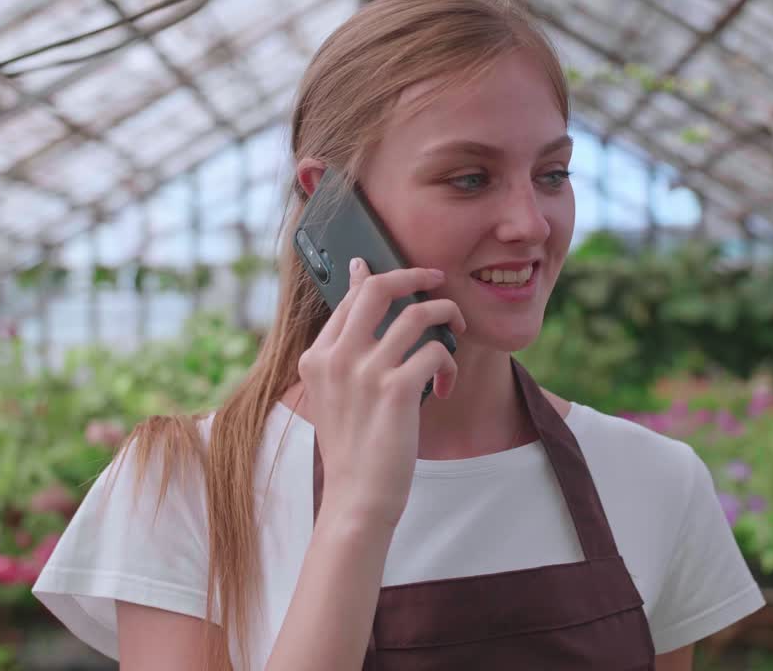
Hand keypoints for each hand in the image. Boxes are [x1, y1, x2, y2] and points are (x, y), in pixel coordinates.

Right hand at [297, 258, 465, 529]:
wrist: (357, 498)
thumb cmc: (353, 448)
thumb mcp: (334, 397)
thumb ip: (344, 357)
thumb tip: (362, 321)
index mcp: (318, 357)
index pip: (352, 296)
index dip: (382, 276)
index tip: (407, 274)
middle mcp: (337, 358)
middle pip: (380, 288)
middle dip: (416, 275)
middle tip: (439, 279)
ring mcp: (365, 373)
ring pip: (418, 314)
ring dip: (446, 315)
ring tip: (455, 330)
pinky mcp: (396, 390)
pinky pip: (436, 351)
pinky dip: (449, 363)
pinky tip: (446, 384)